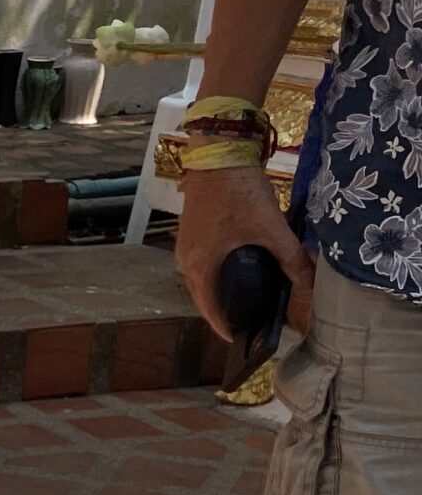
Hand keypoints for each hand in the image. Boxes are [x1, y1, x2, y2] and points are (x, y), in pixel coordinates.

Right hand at [175, 162, 315, 338]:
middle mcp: (186, 262)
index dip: (225, 329)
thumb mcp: (271, 227)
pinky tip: (235, 271)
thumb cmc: (239, 192)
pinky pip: (200, 265)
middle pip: (203, 298)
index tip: (242, 341)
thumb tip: (310, 286)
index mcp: (201, 267)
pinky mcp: (189, 233)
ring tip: (243, 300)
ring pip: (200, 281)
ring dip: (218, 293)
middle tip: (248, 322)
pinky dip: (214, 275)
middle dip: (223, 313)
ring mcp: (184, 246)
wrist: (218, 153)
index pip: (209, 311)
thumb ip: (292, 259)